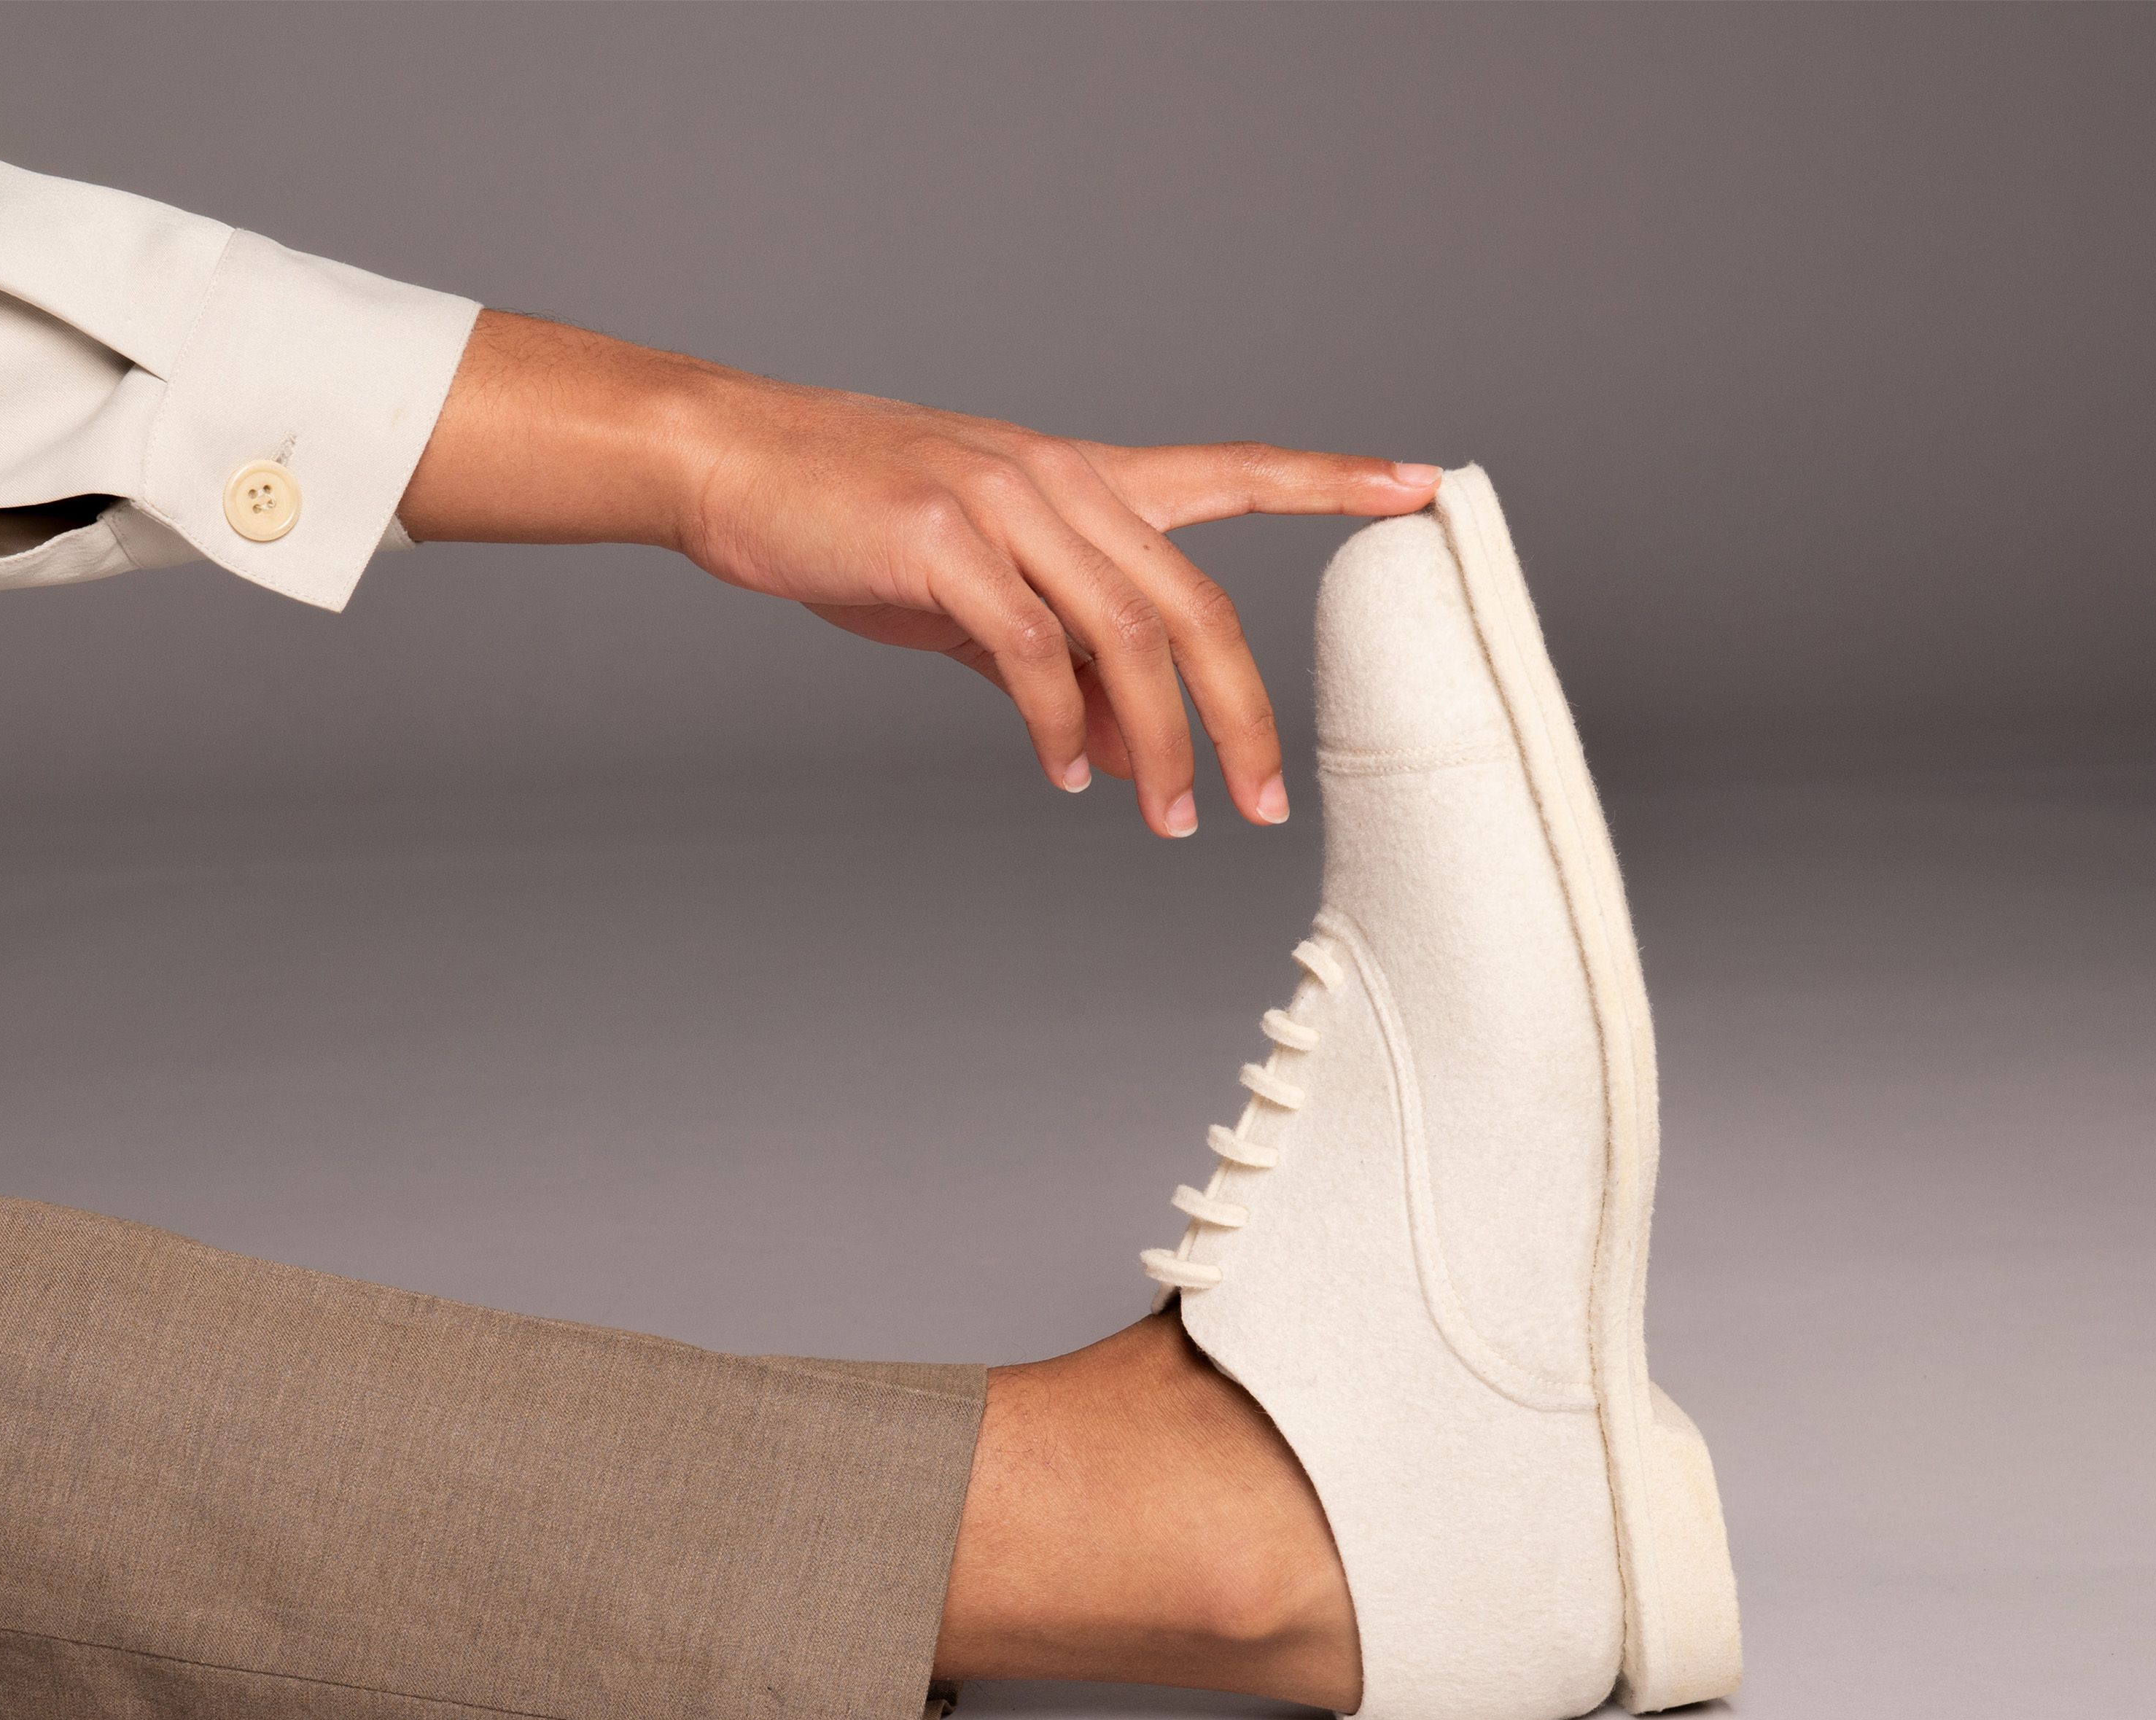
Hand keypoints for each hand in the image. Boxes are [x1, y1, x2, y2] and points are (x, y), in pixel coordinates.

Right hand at [395, 311, 1440, 836]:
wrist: (733, 465)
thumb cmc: (850, 524)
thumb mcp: (971, 597)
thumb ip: (1060, 671)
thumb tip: (1131, 757)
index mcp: (1083, 480)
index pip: (1234, 472)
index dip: (1333, 481)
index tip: (1422, 483)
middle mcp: (1063, 481)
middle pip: (1196, 602)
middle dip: (1244, 712)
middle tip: (1264, 803)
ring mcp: (1007, 506)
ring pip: (1129, 636)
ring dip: (1162, 743)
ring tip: (1173, 818)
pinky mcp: (945, 544)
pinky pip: (1035, 653)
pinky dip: (1062, 726)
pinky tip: (1065, 775)